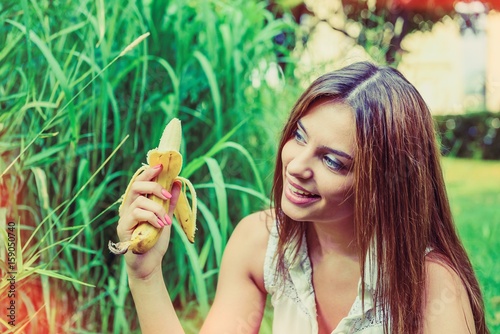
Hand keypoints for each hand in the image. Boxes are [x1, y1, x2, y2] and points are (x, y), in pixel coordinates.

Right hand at [116, 164, 180, 279]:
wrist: (150, 264)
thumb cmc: (155, 240)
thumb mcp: (166, 218)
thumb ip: (170, 202)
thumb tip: (177, 182)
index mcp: (138, 203)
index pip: (140, 181)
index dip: (149, 172)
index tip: (161, 166)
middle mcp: (128, 207)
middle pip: (136, 185)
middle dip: (153, 185)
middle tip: (167, 195)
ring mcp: (124, 217)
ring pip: (139, 200)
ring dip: (157, 208)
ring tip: (166, 221)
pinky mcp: (124, 227)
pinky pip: (136, 214)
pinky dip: (151, 217)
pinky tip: (160, 225)